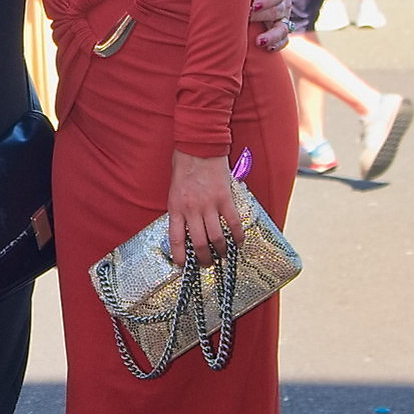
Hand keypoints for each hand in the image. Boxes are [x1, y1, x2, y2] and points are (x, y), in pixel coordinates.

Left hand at [168, 151, 243, 269]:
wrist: (198, 147)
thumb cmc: (184, 167)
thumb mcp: (174, 191)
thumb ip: (180, 210)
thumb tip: (186, 230)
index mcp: (176, 208)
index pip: (176, 239)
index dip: (179, 256)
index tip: (183, 266)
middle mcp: (191, 210)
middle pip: (198, 243)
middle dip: (204, 258)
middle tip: (207, 264)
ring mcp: (209, 205)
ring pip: (216, 237)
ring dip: (221, 251)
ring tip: (223, 256)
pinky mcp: (224, 199)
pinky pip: (232, 223)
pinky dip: (237, 236)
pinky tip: (239, 243)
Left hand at [250, 0, 290, 52]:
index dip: (267, 1)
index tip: (254, 6)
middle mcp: (283, 3)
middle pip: (277, 12)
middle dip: (261, 17)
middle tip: (246, 19)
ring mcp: (282, 18)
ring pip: (283, 29)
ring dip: (272, 36)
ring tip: (260, 41)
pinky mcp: (279, 30)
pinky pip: (283, 40)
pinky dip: (277, 44)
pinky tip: (268, 48)